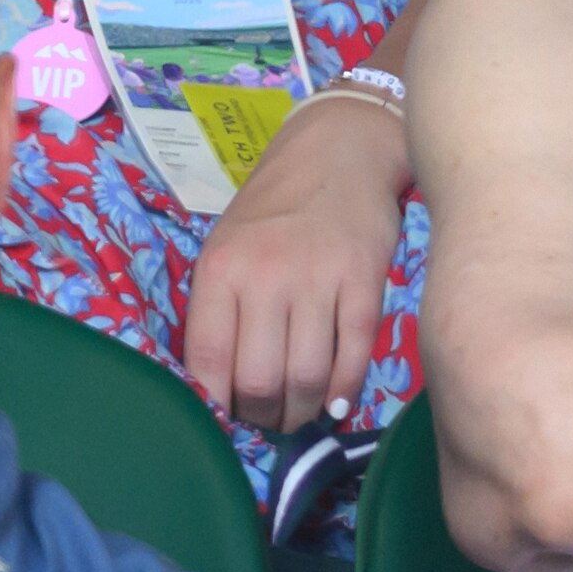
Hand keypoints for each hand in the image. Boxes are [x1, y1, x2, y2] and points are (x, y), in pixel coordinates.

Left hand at [182, 92, 406, 432]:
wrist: (338, 151)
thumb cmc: (273, 208)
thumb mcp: (227, 246)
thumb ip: (222, 309)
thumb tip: (221, 388)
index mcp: (220, 269)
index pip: (207, 361)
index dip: (217, 405)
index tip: (228, 417)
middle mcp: (264, 276)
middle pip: (259, 381)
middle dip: (264, 417)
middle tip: (270, 420)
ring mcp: (317, 281)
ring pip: (306, 379)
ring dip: (303, 412)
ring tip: (301, 413)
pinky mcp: (364, 285)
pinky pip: (353, 359)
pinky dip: (344, 392)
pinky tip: (336, 402)